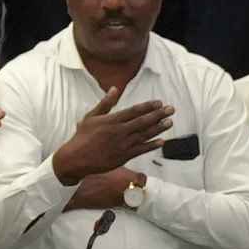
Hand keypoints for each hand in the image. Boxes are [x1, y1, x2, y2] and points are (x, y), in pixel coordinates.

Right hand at [50, 93, 170, 179]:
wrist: (76, 158)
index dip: (148, 106)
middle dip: (159, 115)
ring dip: (159, 128)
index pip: (134, 111)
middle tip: (171, 110)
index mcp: (112, 120)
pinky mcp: (123, 157)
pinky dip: (152, 145)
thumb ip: (105, 103)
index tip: (159, 102)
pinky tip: (161, 141)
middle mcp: (119, 132)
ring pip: (144, 135)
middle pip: (143, 122)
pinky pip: (141, 150)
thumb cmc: (82, 136)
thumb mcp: (91, 116)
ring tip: (170, 122)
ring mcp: (122, 145)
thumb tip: (114, 89)